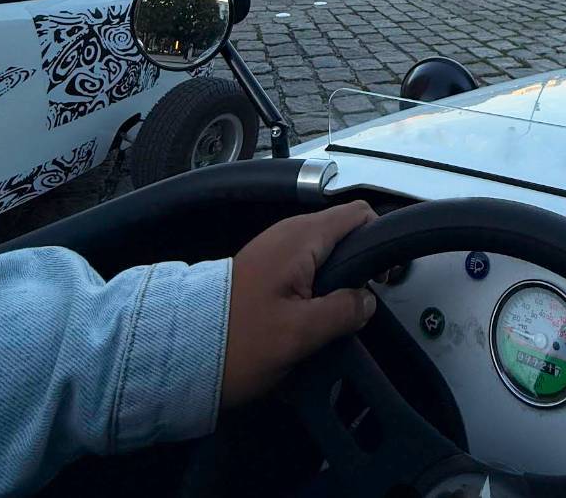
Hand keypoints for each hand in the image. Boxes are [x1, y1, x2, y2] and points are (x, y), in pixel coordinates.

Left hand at [222, 200, 378, 407]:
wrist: (180, 351)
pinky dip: (318, 284)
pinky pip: (307, 266)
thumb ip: (344, 311)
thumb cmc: (239, 340)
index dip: (380, 239)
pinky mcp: (266, 267)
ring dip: (338, 278)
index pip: (359, 214)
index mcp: (301, 237)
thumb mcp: (301, 332)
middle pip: (344, 232)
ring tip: (339, 314)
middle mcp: (289, 233)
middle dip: (360, 263)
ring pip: (326, 251)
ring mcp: (275, 248)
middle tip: (362, 303)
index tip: (385, 276)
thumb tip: (368, 300)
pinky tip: (314, 314)